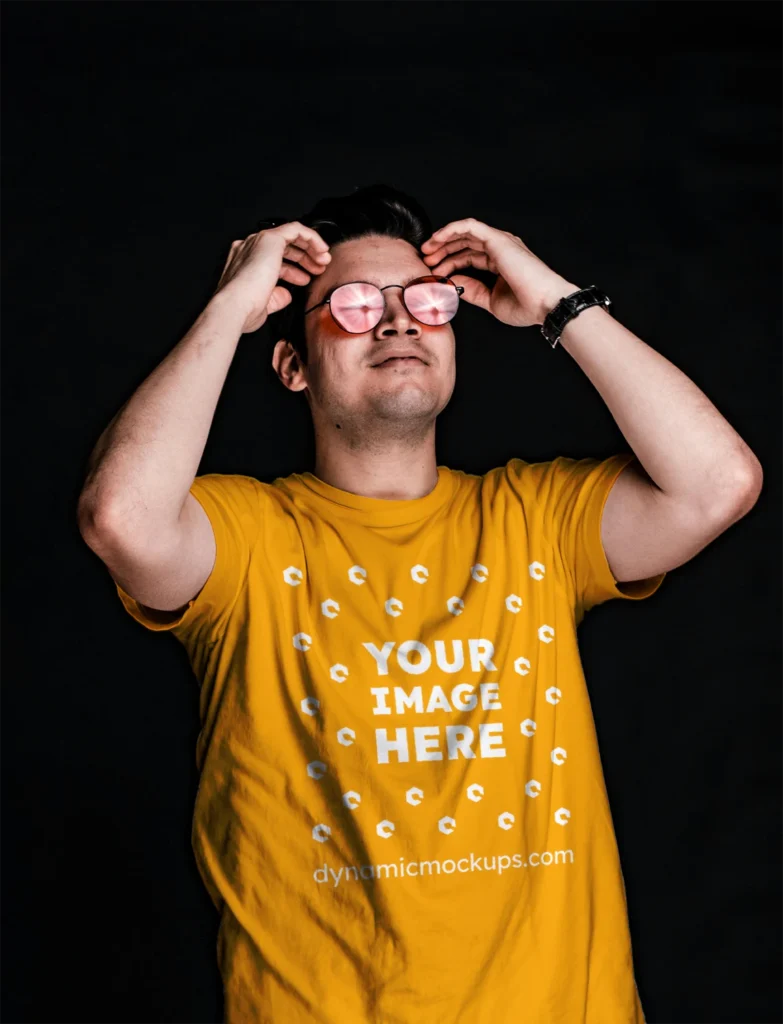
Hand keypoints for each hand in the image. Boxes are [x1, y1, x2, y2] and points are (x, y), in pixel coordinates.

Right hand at [211, 221, 330, 333]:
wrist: (236, 306)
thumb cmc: (245, 309)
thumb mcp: (265, 304)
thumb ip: (277, 296)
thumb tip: (286, 294)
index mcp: (245, 262)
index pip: (274, 260)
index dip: (294, 269)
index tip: (306, 279)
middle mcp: (249, 248)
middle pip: (283, 247)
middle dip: (304, 257)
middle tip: (319, 269)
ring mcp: (258, 242)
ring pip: (290, 235)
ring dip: (310, 248)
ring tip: (323, 262)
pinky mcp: (270, 238)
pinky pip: (296, 229)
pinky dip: (312, 237)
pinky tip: (322, 250)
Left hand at [420, 217, 577, 327]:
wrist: (545, 304)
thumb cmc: (527, 306)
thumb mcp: (491, 301)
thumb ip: (472, 290)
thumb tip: (452, 280)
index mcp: (500, 263)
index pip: (469, 257)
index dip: (449, 263)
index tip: (434, 273)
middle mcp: (501, 249)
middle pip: (465, 243)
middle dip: (442, 250)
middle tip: (426, 260)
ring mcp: (500, 242)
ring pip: (465, 232)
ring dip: (444, 240)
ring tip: (428, 250)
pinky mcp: (498, 239)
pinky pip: (470, 226)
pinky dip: (451, 229)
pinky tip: (437, 239)